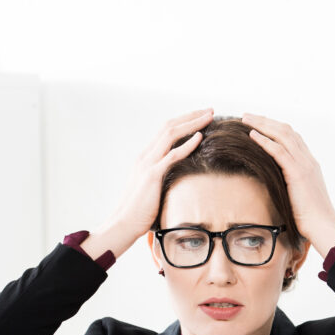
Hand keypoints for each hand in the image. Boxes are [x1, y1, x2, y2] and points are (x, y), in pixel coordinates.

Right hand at [86, 109, 213, 259]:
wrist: (123, 224)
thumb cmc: (139, 211)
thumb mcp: (152, 189)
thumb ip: (163, 179)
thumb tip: (180, 179)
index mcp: (145, 157)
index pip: (166, 131)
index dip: (184, 121)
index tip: (202, 117)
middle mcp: (145, 155)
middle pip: (169, 126)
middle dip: (191, 116)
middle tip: (210, 110)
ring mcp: (147, 164)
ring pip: (171, 134)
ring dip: (192, 123)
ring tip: (209, 117)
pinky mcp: (151, 175)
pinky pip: (171, 155)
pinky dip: (187, 144)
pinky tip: (200, 137)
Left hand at [242, 113, 334, 255]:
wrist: (323, 226)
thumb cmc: (311, 219)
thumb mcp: (299, 197)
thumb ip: (290, 186)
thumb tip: (275, 186)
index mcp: (309, 164)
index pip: (292, 138)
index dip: (274, 128)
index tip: (259, 124)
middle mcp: (308, 160)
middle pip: (286, 131)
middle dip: (265, 121)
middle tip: (247, 116)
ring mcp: (304, 165)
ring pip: (282, 136)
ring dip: (262, 125)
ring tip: (246, 119)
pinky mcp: (298, 173)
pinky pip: (279, 151)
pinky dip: (265, 141)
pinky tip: (252, 135)